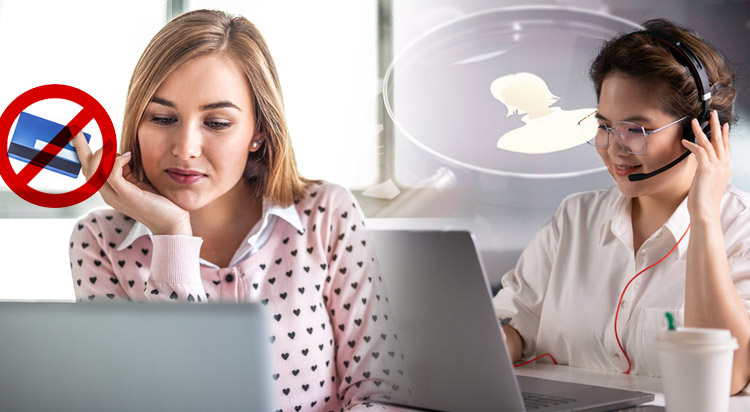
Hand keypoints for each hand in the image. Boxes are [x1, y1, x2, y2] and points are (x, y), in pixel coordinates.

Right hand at [72, 133, 191, 235]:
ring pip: (94, 171)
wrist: (172, 222)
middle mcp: (108, 194)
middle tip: (76, 130)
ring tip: (113, 146)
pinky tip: (128, 156)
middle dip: (80, 148)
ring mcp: (115, 196)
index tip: (77, 134)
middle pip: (86, 169)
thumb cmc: (159, 200)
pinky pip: (111, 174)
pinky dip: (117, 161)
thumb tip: (123, 153)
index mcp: (110, 190)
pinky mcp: (126, 196)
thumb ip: (128, 170)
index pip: (89, 170)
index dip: (82, 152)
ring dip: (102, 154)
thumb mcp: (139, 181)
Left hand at [682, 110, 730, 221]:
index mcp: (725, 170)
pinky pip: (699, 151)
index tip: (724, 126)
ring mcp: (716, 167)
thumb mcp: (708, 184)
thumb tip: (701, 169)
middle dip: (717, 126)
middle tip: (714, 114)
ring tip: (695, 120)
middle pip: (721, 141)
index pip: (727, 148)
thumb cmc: (704, 202)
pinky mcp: (706, 169)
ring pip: (710, 143)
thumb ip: (707, 174)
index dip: (725, 136)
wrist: (705, 211)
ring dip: (701, 130)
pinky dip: (691, 144)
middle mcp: (723, 166)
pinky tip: (684, 141)